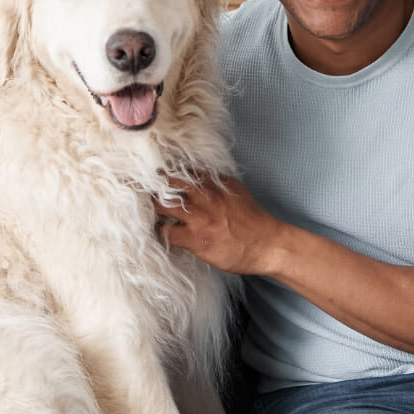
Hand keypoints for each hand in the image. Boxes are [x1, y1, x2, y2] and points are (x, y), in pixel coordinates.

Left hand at [153, 176, 286, 274]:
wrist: (268, 245)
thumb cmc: (253, 221)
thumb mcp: (236, 191)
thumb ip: (216, 183)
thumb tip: (198, 179)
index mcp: (215, 182)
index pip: (182, 169)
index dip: (166, 173)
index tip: (154, 177)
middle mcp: (205, 195)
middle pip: (167, 182)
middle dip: (153, 186)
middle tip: (145, 193)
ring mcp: (199, 217)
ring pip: (161, 205)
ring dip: (153, 209)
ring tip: (151, 213)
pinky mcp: (195, 238)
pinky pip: (165, 232)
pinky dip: (159, 232)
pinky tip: (161, 233)